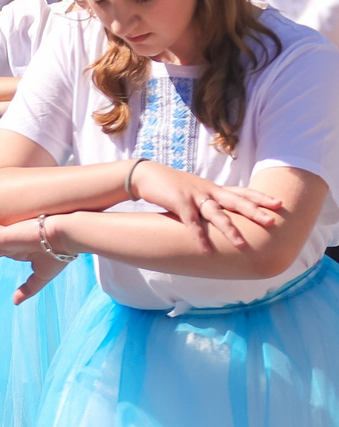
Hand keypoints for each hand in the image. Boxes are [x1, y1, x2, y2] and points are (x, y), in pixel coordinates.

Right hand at [133, 161, 283, 251]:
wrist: (147, 175)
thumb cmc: (172, 186)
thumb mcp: (195, 191)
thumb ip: (209, 200)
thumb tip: (221, 214)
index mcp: (214, 188)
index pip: (243, 191)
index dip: (261, 197)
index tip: (279, 203)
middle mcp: (209, 191)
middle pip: (237, 201)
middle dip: (255, 211)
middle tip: (272, 221)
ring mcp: (194, 197)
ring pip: (216, 214)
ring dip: (229, 229)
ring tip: (241, 244)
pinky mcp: (179, 204)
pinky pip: (191, 223)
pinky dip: (199, 237)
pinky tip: (206, 250)